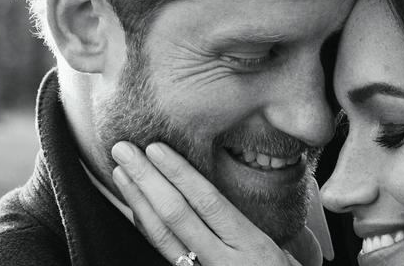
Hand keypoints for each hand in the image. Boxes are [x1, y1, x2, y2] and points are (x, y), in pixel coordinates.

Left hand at [110, 141, 316, 265]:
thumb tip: (220, 195)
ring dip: (138, 201)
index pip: (208, 202)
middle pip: (177, 215)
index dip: (180, 173)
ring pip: (164, 236)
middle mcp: (223, 260)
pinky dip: (146, 228)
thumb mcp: (281, 250)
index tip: (157, 148)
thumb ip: (250, 225)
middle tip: (123, 150)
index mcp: (249, 244)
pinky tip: (136, 206)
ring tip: (121, 173)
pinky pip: (166, 253)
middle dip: (147, 179)